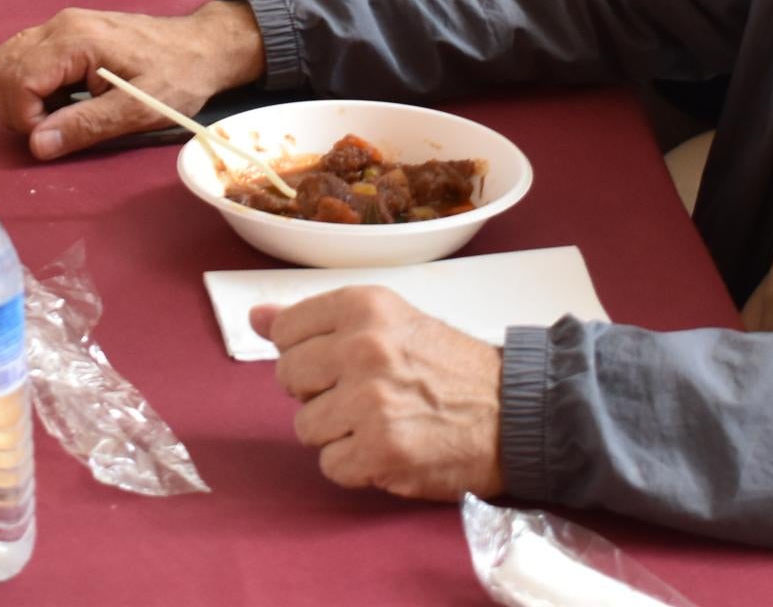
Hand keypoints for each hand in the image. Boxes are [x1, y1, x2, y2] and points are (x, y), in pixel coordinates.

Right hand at [0, 0, 268, 159]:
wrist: (201, 48)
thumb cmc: (177, 78)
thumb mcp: (138, 111)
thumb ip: (86, 126)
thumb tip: (36, 145)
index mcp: (76, 41)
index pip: (17, 79)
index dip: (25, 117)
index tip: (55, 136)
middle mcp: (59, 25)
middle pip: (2, 66)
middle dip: (15, 107)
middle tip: (52, 129)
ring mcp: (60, 24)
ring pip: (7, 58)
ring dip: (17, 96)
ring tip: (55, 115)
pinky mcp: (64, 31)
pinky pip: (23, 54)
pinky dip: (26, 83)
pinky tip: (58, 99)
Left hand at [255, 286, 504, 498]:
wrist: (517, 411)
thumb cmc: (449, 366)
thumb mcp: (387, 321)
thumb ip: (316, 321)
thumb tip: (255, 318)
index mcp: (362, 306)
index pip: (285, 330)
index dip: (307, 353)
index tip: (338, 362)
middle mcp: (362, 347)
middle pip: (287, 378)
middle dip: (317, 393)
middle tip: (362, 394)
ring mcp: (370, 401)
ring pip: (306, 426)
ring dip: (338, 433)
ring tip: (381, 422)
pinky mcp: (381, 450)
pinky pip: (330, 465)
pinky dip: (355, 466)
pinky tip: (388, 449)